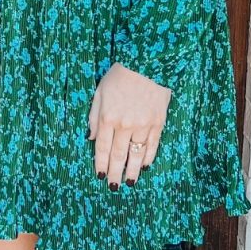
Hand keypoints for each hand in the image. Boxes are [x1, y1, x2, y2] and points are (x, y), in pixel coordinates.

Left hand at [88, 63, 171, 187]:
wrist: (148, 63)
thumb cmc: (120, 75)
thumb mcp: (100, 92)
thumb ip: (94, 116)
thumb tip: (92, 138)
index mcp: (108, 118)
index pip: (103, 148)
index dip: (101, 164)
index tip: (100, 176)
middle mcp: (125, 125)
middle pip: (118, 155)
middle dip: (115, 173)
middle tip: (114, 187)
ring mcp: (143, 125)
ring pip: (136, 154)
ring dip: (132, 171)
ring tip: (129, 183)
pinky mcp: (158, 123)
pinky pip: (152, 146)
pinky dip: (148, 158)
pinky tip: (144, 167)